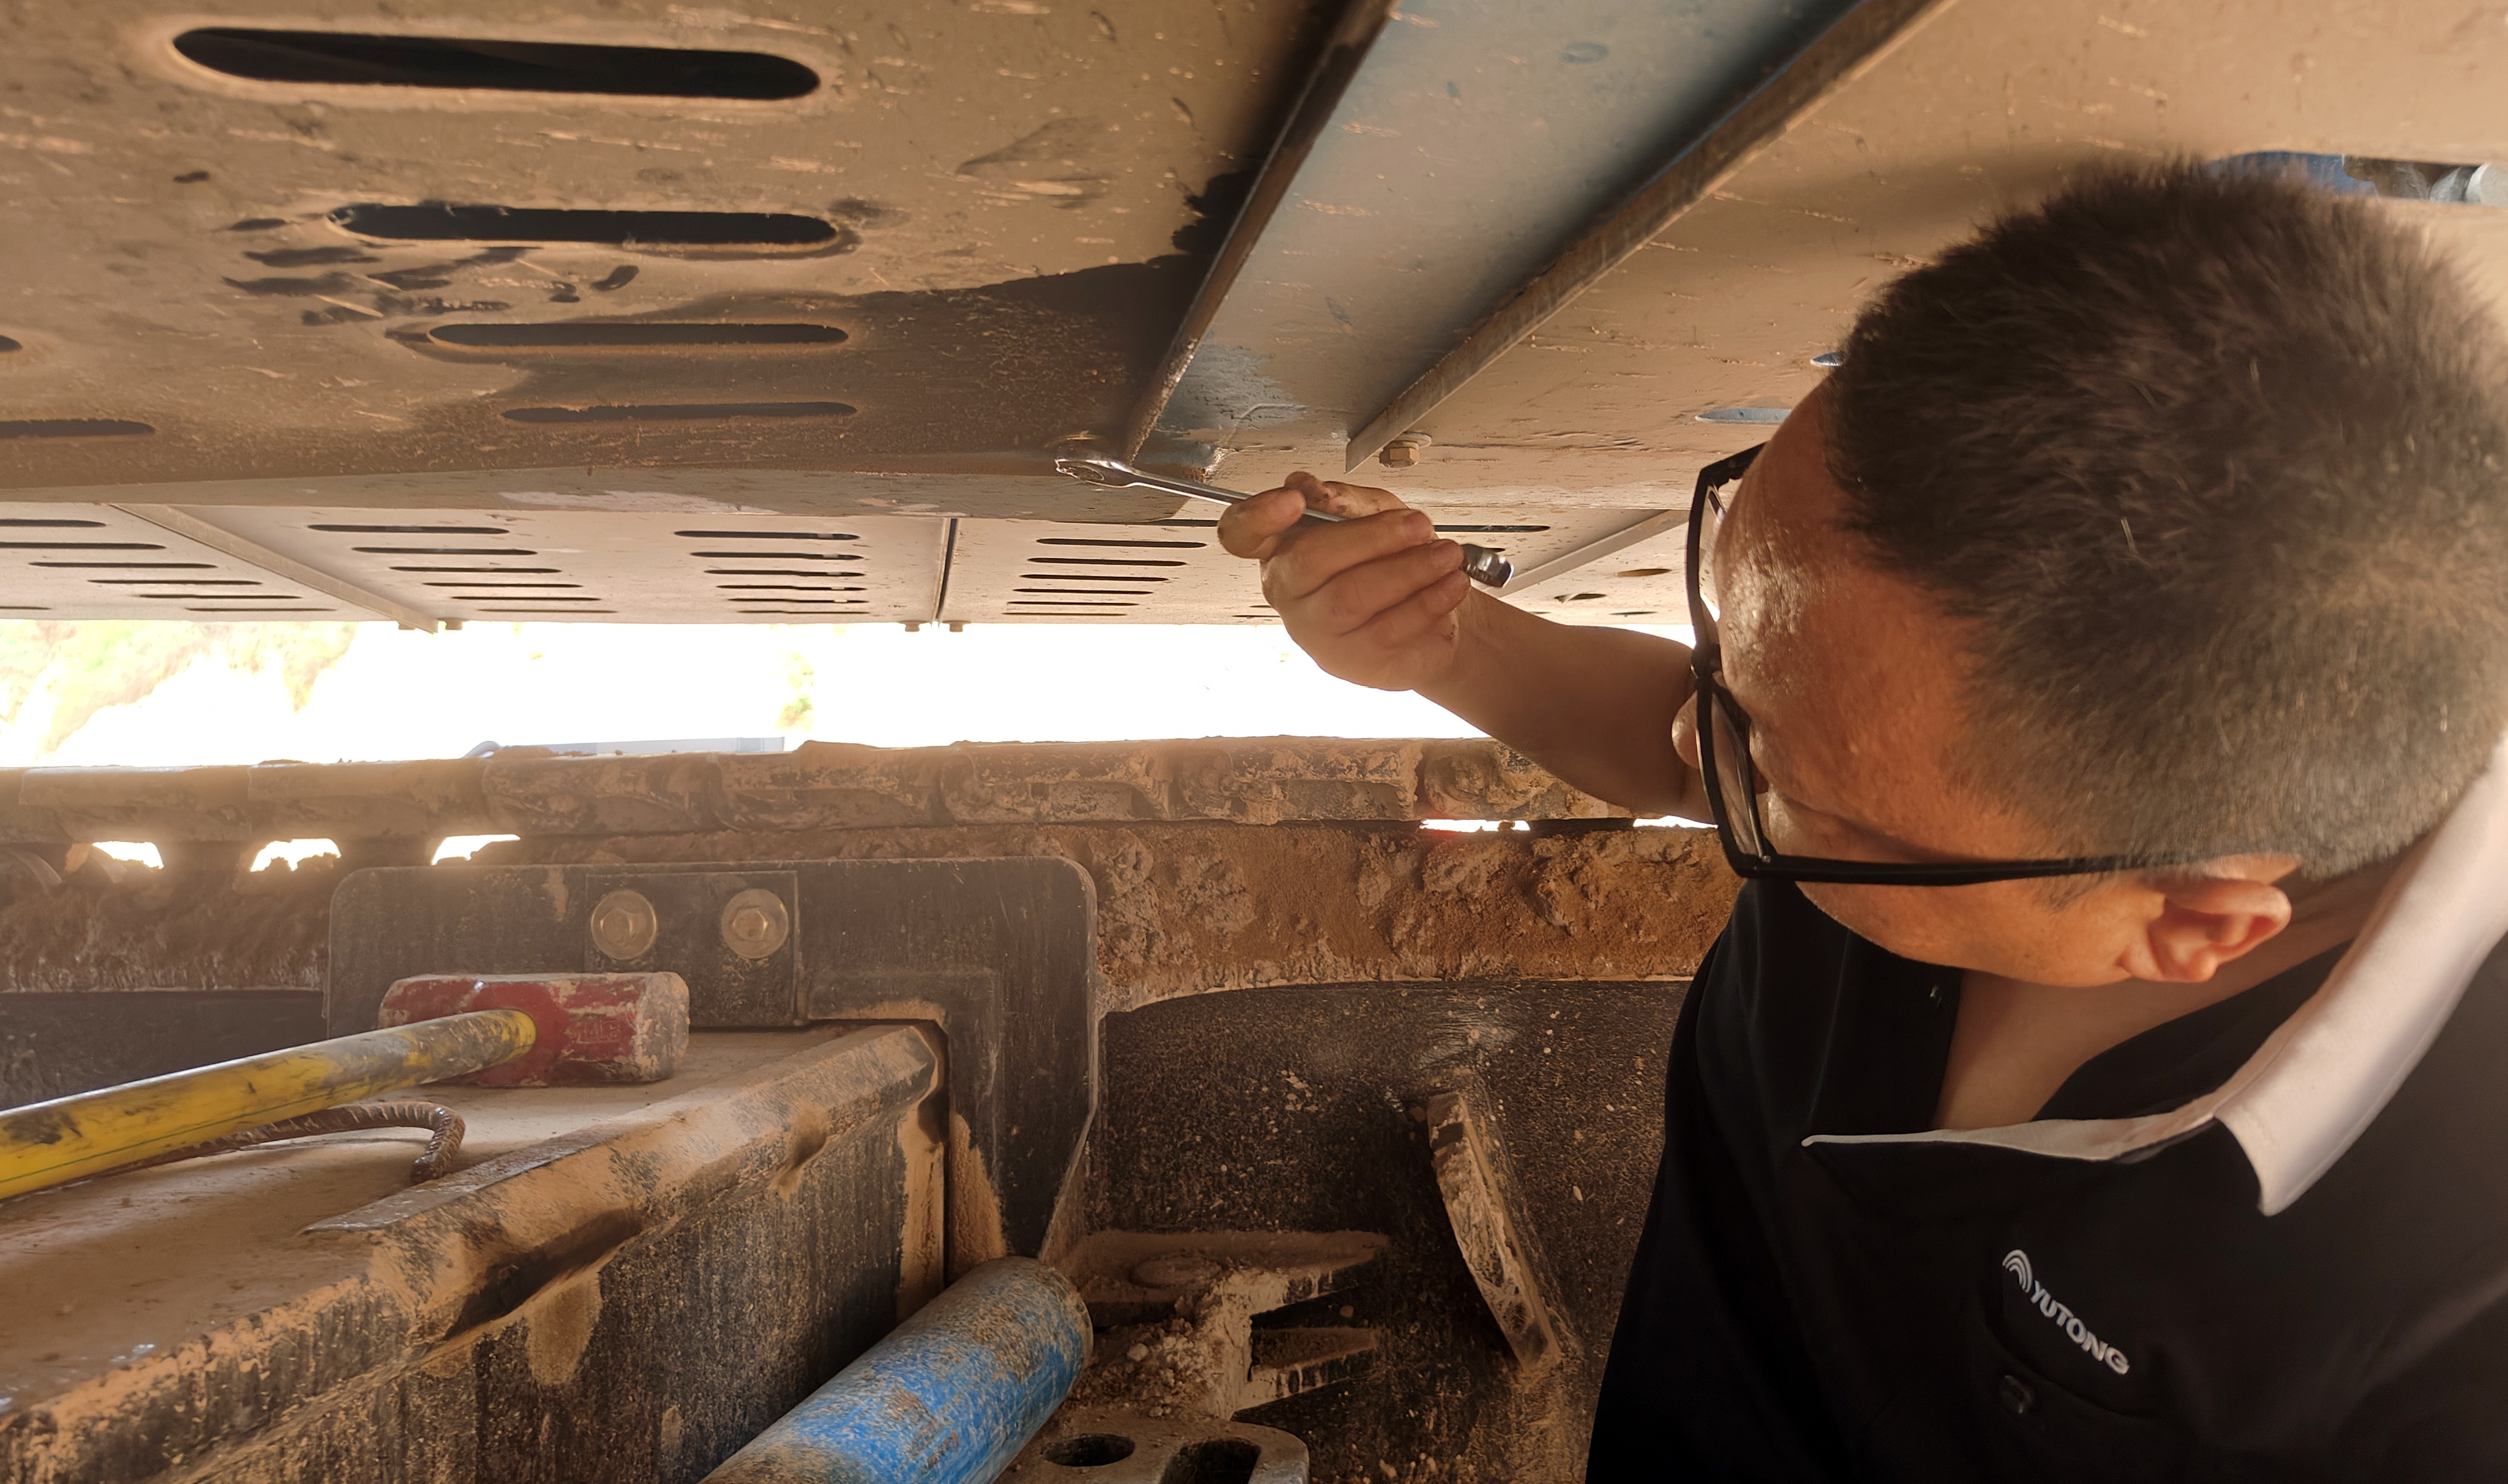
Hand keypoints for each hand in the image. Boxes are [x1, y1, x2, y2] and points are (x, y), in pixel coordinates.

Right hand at [1216, 470, 1472, 690]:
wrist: (1433, 611)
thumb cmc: (1391, 559)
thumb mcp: (1373, 514)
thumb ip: (1345, 500)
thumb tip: (1314, 488)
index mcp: (1281, 548)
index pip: (1241, 533)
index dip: (1259, 515)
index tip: (1294, 498)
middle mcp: (1289, 593)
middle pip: (1310, 561)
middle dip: (1372, 538)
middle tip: (1418, 525)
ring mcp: (1316, 633)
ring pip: (1353, 597)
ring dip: (1409, 571)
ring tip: (1447, 555)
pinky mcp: (1353, 664)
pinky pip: (1388, 630)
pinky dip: (1428, 602)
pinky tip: (1449, 585)